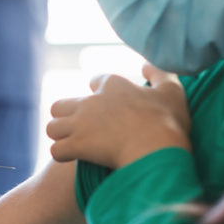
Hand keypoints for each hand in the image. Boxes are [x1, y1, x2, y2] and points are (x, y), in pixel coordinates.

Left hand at [47, 64, 191, 169]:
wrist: (157, 149)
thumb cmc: (168, 122)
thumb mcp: (172, 92)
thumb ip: (159, 74)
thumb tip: (145, 65)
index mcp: (113, 85)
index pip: (95, 81)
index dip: (99, 92)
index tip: (108, 106)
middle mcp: (91, 102)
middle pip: (60, 105)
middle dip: (67, 116)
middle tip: (82, 129)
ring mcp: (80, 123)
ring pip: (52, 127)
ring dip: (61, 136)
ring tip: (74, 144)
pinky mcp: (76, 145)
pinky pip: (56, 151)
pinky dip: (63, 155)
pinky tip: (75, 159)